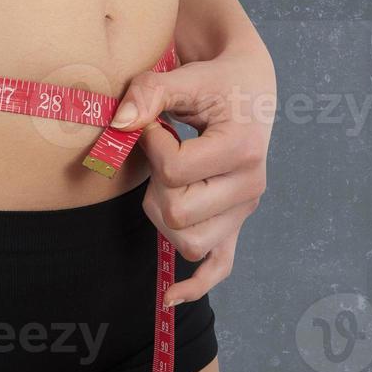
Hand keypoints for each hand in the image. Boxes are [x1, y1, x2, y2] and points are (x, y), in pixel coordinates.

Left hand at [110, 47, 276, 305]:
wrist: (246, 88)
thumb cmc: (212, 81)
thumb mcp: (182, 75)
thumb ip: (148, 93)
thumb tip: (120, 124)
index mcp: (243, 149)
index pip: (176, 171)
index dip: (150, 143)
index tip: (153, 122)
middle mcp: (250, 187)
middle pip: (178, 213)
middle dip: (154, 182)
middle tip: (159, 150)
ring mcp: (243, 210)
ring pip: (189, 242)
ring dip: (162, 212)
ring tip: (167, 177)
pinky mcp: (234, 221)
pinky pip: (220, 265)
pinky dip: (196, 283)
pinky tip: (170, 297)